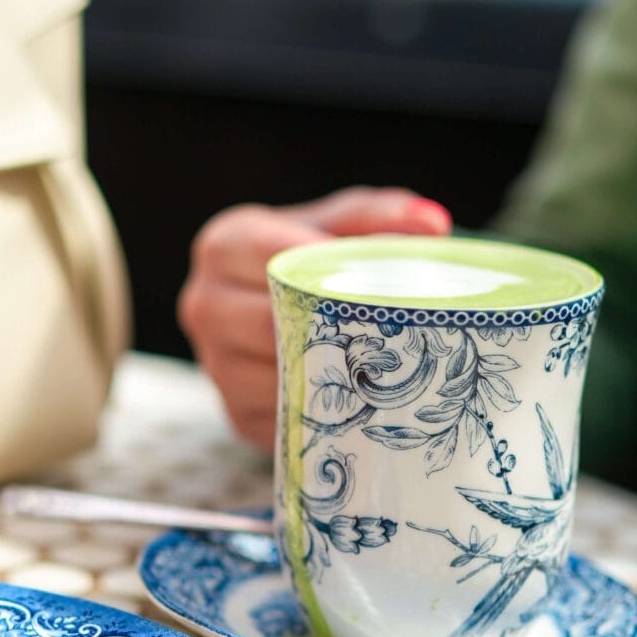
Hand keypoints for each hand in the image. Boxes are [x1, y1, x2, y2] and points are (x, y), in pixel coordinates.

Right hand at [178, 185, 451, 449]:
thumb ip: (378, 217)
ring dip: (331, 379)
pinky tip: (359, 400)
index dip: (328, 276)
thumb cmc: (308, 256)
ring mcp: (214, 364)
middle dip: (331, 332)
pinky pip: (285, 418)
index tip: (377, 287)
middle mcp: (204, 304)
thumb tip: (432, 224)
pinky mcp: (234, 413)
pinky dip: (326, 413)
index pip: (274, 261)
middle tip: (388, 334)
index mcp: (224, 246)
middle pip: (270, 326)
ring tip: (380, 369)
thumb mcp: (337, 226)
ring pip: (277, 378)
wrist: (270, 302)